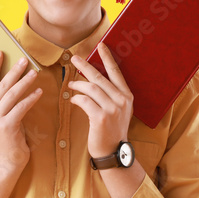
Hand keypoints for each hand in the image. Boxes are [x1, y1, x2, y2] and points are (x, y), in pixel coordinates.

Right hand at [0, 50, 41, 168]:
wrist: (6, 160)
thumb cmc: (7, 136)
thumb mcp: (0, 117)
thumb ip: (2, 101)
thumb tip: (14, 79)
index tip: (0, 52)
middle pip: (1, 86)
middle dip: (14, 71)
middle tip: (24, 59)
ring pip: (11, 95)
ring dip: (24, 82)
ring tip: (34, 73)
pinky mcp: (7, 126)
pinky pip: (20, 107)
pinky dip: (30, 98)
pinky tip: (39, 91)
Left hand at [68, 43, 133, 157]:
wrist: (113, 151)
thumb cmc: (113, 129)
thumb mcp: (119, 110)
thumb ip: (112, 95)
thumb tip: (95, 78)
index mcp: (127, 96)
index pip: (116, 72)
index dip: (107, 58)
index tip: (100, 46)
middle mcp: (121, 100)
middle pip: (99, 77)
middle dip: (85, 66)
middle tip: (74, 58)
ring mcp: (112, 109)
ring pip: (91, 88)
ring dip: (78, 84)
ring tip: (71, 84)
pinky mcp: (101, 118)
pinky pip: (84, 101)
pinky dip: (77, 98)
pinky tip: (73, 99)